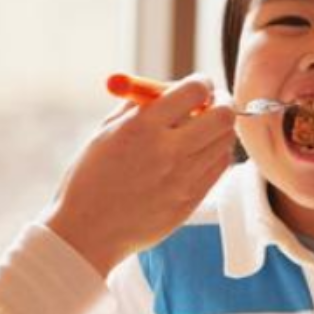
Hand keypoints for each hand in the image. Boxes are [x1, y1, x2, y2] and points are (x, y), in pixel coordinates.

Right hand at [46, 75, 235, 274]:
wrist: (87, 232)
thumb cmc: (90, 178)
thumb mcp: (105, 132)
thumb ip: (139, 106)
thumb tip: (168, 88)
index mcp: (142, 127)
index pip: (195, 90)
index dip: (202, 82)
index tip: (199, 85)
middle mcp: (167, 151)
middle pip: (223, 115)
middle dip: (222, 102)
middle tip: (213, 104)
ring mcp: (183, 179)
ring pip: (225, 141)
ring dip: (218, 129)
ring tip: (201, 132)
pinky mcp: (191, 201)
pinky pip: (219, 167)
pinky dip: (214, 154)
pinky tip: (197, 154)